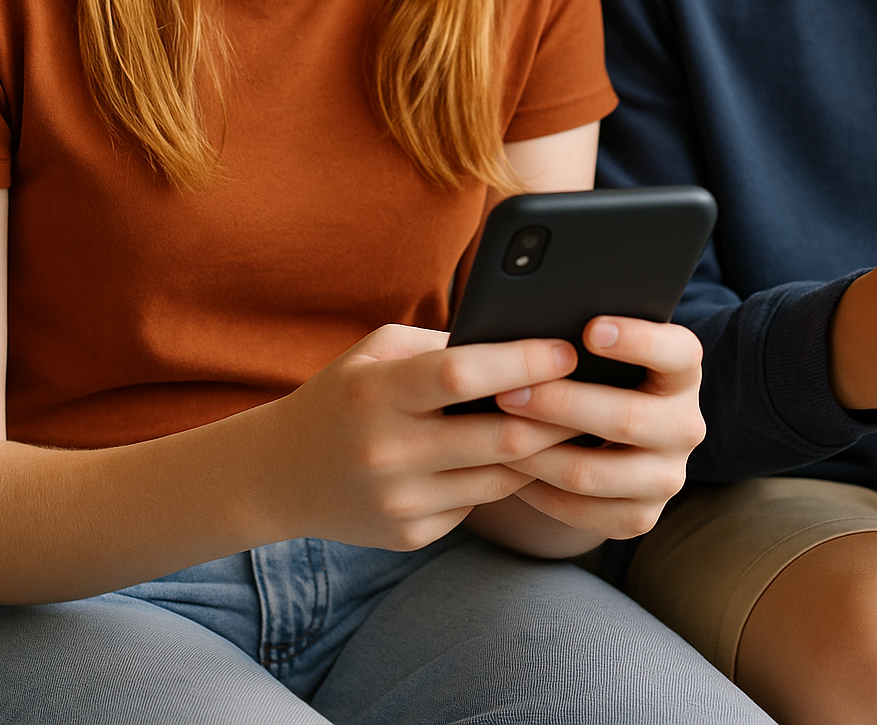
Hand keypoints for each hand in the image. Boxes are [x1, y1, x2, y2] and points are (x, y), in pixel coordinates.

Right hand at [267, 324, 583, 550]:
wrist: (279, 475)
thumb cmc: (343, 396)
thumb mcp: (377, 353)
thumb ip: (443, 345)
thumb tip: (523, 340)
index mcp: (376, 393)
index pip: (463, 374)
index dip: (523, 361)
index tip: (568, 350)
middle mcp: (387, 451)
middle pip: (500, 437)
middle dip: (558, 415)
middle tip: (597, 394)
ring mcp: (399, 500)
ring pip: (500, 477)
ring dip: (544, 452)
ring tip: (577, 426)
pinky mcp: (409, 535)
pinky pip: (477, 503)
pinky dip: (503, 479)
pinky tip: (523, 460)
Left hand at [488, 316, 706, 539]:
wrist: (609, 443)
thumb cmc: (595, 378)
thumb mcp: (600, 356)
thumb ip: (580, 340)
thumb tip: (525, 333)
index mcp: (683, 373)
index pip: (678, 352)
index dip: (638, 341)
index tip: (590, 329)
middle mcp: (686, 426)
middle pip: (626, 418)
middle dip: (559, 405)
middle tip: (507, 393)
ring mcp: (668, 478)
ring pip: (592, 472)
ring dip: (536, 455)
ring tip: (495, 435)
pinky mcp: (642, 517)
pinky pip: (581, 512)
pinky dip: (538, 492)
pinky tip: (510, 470)